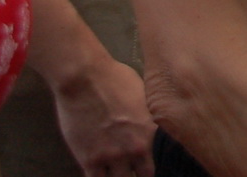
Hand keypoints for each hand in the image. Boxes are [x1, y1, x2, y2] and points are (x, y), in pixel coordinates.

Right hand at [52, 57, 154, 176]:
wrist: (84, 79)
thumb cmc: (116, 79)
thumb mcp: (145, 96)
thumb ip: (148, 118)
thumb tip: (151, 126)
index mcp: (152, 132)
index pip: (161, 160)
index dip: (155, 165)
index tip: (150, 165)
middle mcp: (135, 148)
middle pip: (143, 176)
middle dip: (139, 175)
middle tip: (134, 171)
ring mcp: (111, 156)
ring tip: (117, 174)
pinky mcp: (89, 160)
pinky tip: (101, 175)